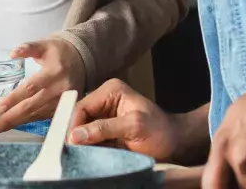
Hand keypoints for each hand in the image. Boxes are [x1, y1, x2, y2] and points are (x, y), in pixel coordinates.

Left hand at [0, 39, 83, 134]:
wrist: (82, 61)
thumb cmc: (59, 52)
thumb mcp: (45, 45)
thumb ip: (28, 48)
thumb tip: (13, 53)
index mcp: (55, 72)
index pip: (31, 87)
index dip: (14, 98)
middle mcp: (60, 89)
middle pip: (32, 106)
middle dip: (11, 117)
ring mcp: (63, 102)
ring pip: (37, 115)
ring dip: (17, 122)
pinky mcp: (63, 109)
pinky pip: (43, 117)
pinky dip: (27, 121)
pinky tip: (13, 124)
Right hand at [67, 79, 186, 162]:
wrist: (175, 144)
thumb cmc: (160, 131)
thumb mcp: (134, 127)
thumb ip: (104, 129)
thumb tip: (75, 135)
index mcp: (111, 91)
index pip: (82, 106)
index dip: (73, 125)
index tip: (70, 143)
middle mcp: (104, 100)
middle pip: (79, 117)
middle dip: (76, 134)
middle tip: (72, 151)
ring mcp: (104, 116)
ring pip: (81, 129)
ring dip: (81, 143)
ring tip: (81, 154)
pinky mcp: (105, 130)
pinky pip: (89, 139)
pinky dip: (87, 148)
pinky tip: (88, 155)